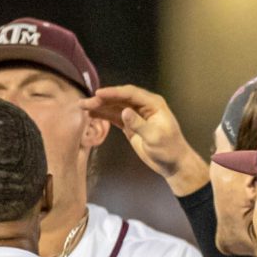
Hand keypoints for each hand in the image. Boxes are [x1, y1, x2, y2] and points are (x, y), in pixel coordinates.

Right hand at [88, 84, 208, 195]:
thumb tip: (125, 112)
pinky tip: (91, 114)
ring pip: (115, 106)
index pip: (130, 94)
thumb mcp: (154, 137)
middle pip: (120, 98)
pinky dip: (103, 114)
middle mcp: (144, 106)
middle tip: (86, 102)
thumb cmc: (169, 150)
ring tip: (83, 106)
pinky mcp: (130, 124)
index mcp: (153, 104)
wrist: (173, 164)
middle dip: (103, 99)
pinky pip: (114, 116)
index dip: (114, 93)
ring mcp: (136, 114)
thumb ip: (139, 124)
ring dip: (100, 106)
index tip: (98, 93)